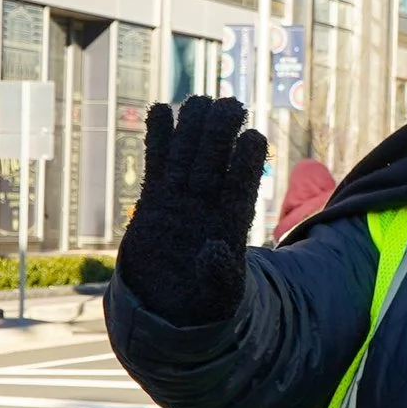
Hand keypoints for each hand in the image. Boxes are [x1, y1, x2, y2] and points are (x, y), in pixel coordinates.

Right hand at [116, 96, 266, 325]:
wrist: (170, 306)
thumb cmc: (203, 303)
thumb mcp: (217, 296)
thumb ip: (220, 275)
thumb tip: (217, 250)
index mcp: (230, 222)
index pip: (242, 182)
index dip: (248, 160)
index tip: (251, 140)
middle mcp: (207, 202)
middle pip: (216, 158)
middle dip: (222, 132)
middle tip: (229, 104)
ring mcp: (180, 196)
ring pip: (187, 152)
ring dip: (192, 126)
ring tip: (196, 101)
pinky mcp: (155, 197)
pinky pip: (157, 162)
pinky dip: (157, 137)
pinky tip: (160, 110)